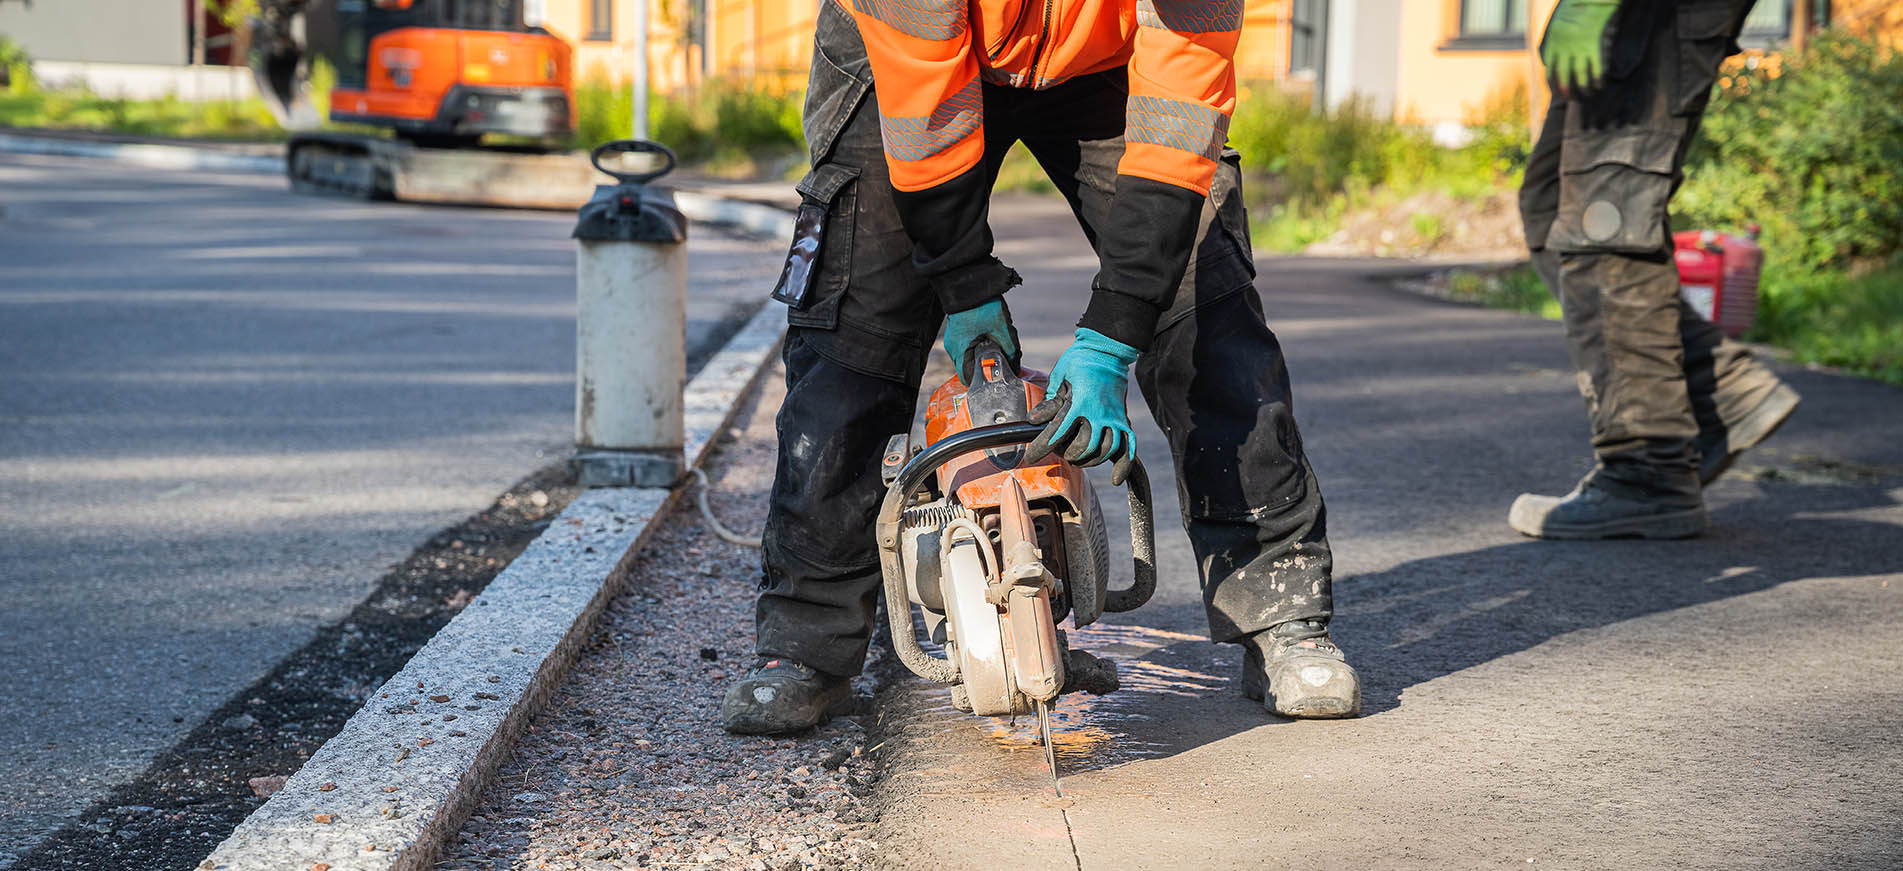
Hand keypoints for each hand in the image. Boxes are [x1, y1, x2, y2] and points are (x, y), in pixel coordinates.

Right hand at [941, 299, 1016, 383]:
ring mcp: (952, 339)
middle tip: (1000, 358)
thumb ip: (1011, 351)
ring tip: (995, 341)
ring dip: (981, 354)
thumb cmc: (983, 305)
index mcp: (960, 350)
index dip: (981, 380)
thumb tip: (1016, 367)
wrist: (970, 282)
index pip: (967, 379)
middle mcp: (953, 347)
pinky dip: (977, 345)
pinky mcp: (956, 332)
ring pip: (968, 357)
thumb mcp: (1002, 329)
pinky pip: (966, 346)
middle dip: (984, 366)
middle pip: (968, 368)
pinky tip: (989, 334)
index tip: (995, 376)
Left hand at [1023, 328, 1140, 484]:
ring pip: (1105, 451)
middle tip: (1059, 452)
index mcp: (1080, 402)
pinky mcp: (1123, 418)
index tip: (1030, 457)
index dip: (1042, 448)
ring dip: (1090, 460)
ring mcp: (1113, 417)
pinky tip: (1116, 478)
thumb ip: (1049, 401)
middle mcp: (1099, 413)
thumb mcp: (1060, 376)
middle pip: (1083, 448)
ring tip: (1079, 459)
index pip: (1057, 432)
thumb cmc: (1080, 361)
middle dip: (1068, 455)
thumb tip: (1033, 420)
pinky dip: (1124, 464)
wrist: (1108, 350)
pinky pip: (1128, 445)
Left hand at [1541, 0, 1619, 95]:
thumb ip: (1557, 38)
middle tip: (1570, 98)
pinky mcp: (1594, 46)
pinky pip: (1595, 67)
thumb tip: (1555, 54)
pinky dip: (1597, 78)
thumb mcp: (1559, 22)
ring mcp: (1579, 48)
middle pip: (1563, 75)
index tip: (1556, 89)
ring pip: (1579, 75)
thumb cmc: (1576, 7)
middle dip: (1566, 90)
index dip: (1552, 80)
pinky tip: (1600, 85)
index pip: (1550, 67)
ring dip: (1583, 88)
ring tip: (1586, 95)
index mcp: (1553, 42)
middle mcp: (1563, 48)